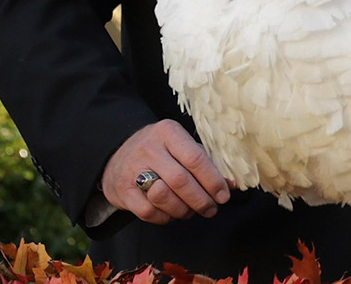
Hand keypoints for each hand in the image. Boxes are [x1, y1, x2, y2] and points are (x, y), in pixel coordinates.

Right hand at [100, 119, 230, 223]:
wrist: (116, 155)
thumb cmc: (161, 151)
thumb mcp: (182, 147)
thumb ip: (207, 163)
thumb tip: (233, 184)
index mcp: (169, 132)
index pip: (195, 158)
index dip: (213, 180)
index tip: (224, 195)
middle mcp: (149, 148)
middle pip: (181, 180)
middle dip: (201, 200)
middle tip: (211, 209)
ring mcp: (133, 170)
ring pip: (164, 197)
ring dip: (184, 210)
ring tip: (192, 211)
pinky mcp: (122, 191)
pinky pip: (148, 212)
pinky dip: (165, 217)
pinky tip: (172, 214)